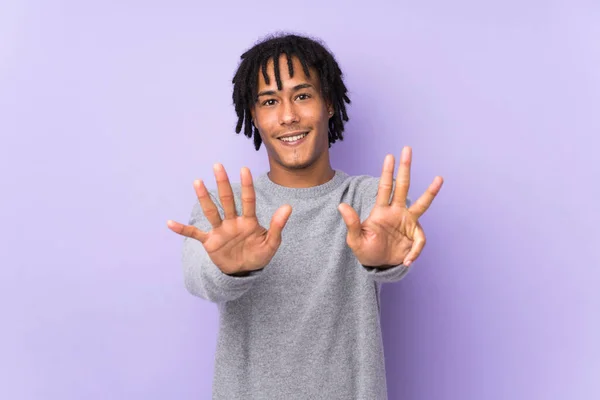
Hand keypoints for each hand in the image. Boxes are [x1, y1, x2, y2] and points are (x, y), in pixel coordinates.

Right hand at [167, 164, 291, 274]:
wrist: (244, 272)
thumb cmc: (258, 255)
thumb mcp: (272, 244)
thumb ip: (278, 226)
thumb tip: (288, 206)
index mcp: (249, 221)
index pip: (248, 200)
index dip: (246, 185)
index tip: (244, 169)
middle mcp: (233, 222)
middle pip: (227, 200)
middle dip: (223, 183)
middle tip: (218, 166)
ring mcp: (220, 231)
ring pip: (211, 212)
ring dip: (204, 198)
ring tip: (197, 182)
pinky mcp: (210, 242)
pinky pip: (195, 234)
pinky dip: (183, 230)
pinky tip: (170, 223)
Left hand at [338, 147, 442, 267]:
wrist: (378, 265)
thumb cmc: (366, 250)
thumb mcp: (355, 239)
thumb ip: (351, 223)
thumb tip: (341, 205)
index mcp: (381, 211)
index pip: (384, 188)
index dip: (387, 173)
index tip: (389, 156)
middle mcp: (397, 212)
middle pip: (403, 186)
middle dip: (405, 168)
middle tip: (407, 149)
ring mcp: (408, 223)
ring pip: (421, 204)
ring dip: (430, 192)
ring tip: (439, 178)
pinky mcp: (414, 238)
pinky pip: (418, 241)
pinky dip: (414, 251)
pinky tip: (406, 260)